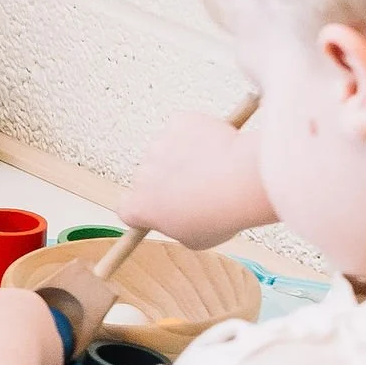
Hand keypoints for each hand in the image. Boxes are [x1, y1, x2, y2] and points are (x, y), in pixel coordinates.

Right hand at [119, 107, 267, 251]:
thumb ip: (180, 228)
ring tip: (212, 170)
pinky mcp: (178, 124)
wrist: (239, 182)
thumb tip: (185, 220)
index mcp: (140, 207)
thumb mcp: (196, 239)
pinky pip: (184, 129)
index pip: (127, 209)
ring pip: (167, 151)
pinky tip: (214, 150)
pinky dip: (196, 135)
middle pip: (148, 177)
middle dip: (167, 180)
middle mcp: (143, 175)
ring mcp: (159, 146)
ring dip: (182, 157)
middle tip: (197, 189)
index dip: (144, 209)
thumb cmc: (219, 214)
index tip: (158, 210)